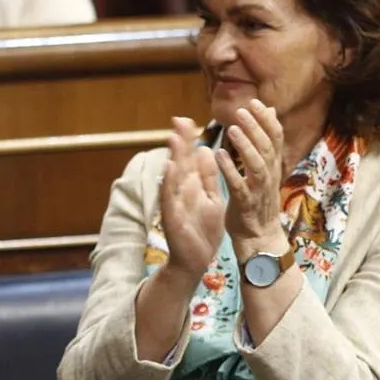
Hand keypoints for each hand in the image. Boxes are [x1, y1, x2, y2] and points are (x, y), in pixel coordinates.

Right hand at [156, 117, 224, 280]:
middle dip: (180, 141)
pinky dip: (169, 183)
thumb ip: (208, 176)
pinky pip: (170, 198)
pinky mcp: (172, 218)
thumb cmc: (203, 231)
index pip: (190, 158)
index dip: (189, 138)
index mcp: (192, 186)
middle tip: (179, 119)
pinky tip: (169, 169)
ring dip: (172, 157)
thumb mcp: (211, 198)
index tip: (188, 119)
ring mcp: (174, 204)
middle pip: (180, 162)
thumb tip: (206, 149)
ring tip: (173, 138)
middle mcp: (181, 191)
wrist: (195, 261)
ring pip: (173, 177)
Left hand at [214, 100, 289, 254]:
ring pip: (257, 165)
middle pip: (267, 147)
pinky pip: (239, 186)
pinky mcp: (246, 205)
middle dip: (256, 127)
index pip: (276, 138)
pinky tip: (219, 155)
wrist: (259, 237)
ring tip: (233, 129)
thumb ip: (266, 143)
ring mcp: (259, 191)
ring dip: (246, 146)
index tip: (255, 102)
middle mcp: (269, 176)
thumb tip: (271, 112)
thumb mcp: (265, 169)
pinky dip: (230, 170)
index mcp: (273, 167)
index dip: (267, 120)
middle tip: (242, 110)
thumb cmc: (259, 201)